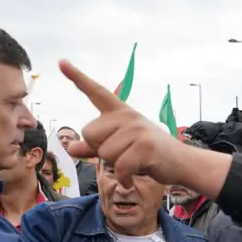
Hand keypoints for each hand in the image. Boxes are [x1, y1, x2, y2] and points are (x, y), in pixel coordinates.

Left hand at [59, 60, 181, 179]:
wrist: (180, 162)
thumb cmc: (147, 154)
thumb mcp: (118, 147)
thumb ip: (94, 146)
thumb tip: (71, 147)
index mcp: (119, 112)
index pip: (96, 92)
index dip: (77, 78)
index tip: (61, 62)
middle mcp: (127, 116)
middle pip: (90, 134)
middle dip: (100, 150)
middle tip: (123, 153)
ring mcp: (137, 130)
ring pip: (104, 153)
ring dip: (115, 165)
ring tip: (133, 162)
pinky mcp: (145, 146)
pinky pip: (120, 166)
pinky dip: (123, 178)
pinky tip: (130, 179)